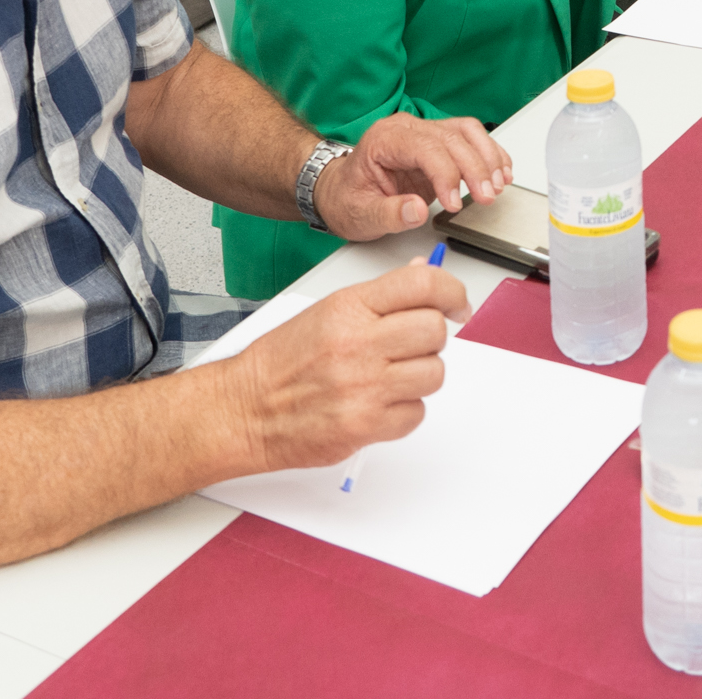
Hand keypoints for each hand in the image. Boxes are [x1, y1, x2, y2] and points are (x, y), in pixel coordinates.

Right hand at [220, 261, 467, 472]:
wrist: (244, 409)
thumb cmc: (281, 361)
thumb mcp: (327, 310)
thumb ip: (379, 297)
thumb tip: (424, 275)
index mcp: (349, 307)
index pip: (423, 284)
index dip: (452, 291)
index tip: (457, 304)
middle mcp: (358, 343)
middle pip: (435, 330)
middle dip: (431, 337)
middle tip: (413, 345)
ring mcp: (363, 387)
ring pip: (434, 373)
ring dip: (420, 376)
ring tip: (391, 376)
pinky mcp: (364, 426)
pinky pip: (416, 414)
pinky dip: (404, 410)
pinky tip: (379, 402)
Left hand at [315, 112, 514, 234]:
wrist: (339, 191)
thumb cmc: (347, 199)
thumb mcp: (360, 214)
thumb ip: (389, 214)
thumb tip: (417, 210)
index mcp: (384, 139)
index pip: (426, 148)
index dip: (446, 174)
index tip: (455, 203)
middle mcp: (406, 129)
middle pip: (451, 138)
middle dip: (475, 168)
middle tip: (486, 197)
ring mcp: (423, 133)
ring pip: (466, 131)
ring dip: (487, 157)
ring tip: (498, 185)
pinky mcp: (438, 143)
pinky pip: (469, 138)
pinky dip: (489, 153)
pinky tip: (500, 171)